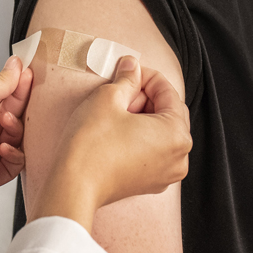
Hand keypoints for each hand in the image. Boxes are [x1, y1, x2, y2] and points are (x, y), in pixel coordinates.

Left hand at [0, 56, 32, 194]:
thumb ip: (1, 82)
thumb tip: (16, 67)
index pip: (3, 102)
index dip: (17, 90)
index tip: (28, 76)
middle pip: (11, 121)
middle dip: (19, 107)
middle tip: (26, 94)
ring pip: (15, 142)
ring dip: (16, 129)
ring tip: (7, 120)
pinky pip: (12, 167)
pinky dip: (15, 155)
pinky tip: (5, 145)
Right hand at [30, 57, 190, 232]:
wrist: (74, 185)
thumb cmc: (92, 145)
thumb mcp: (108, 98)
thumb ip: (127, 78)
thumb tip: (132, 66)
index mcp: (177, 134)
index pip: (168, 92)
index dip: (146, 76)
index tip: (128, 70)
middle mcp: (179, 157)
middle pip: (168, 113)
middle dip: (145, 97)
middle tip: (120, 91)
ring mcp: (166, 174)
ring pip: (161, 132)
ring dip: (142, 116)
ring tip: (116, 111)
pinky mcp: (149, 183)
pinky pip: (153, 150)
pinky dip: (140, 136)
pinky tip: (117, 130)